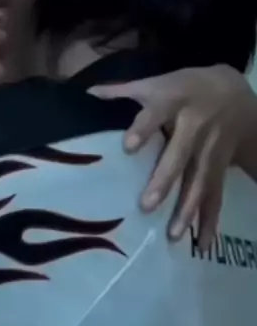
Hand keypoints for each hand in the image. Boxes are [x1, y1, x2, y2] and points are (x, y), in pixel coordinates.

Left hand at [89, 65, 256, 249]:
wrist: (236, 93)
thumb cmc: (187, 87)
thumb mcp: (159, 81)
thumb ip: (124, 90)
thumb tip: (89, 92)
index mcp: (175, 101)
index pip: (156, 114)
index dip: (144, 128)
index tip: (128, 147)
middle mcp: (196, 126)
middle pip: (180, 155)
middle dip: (165, 181)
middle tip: (146, 205)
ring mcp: (211, 149)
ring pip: (200, 181)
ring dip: (188, 209)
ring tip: (174, 235)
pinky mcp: (221, 168)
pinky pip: (217, 196)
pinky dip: (211, 221)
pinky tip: (204, 244)